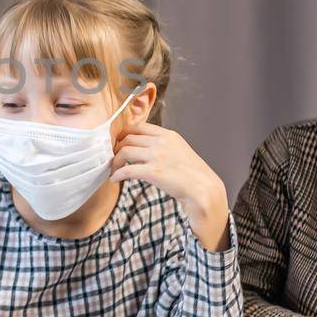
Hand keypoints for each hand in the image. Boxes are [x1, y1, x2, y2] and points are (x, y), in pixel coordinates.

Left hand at [111, 123, 229, 248]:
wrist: (204, 190)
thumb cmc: (191, 174)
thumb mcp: (179, 150)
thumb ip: (162, 144)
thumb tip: (143, 145)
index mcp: (168, 135)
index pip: (138, 126)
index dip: (123, 133)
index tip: (117, 142)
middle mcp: (162, 142)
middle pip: (128, 138)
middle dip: (116, 147)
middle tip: (113, 158)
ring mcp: (157, 156)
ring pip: (124, 151)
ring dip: (115, 161)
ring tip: (113, 170)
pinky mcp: (153, 172)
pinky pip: (127, 170)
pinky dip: (117, 174)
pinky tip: (115, 179)